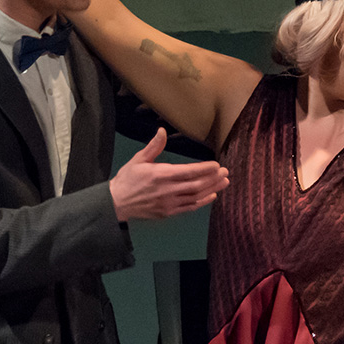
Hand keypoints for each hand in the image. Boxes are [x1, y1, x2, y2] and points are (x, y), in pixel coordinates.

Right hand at [110, 129, 229, 221]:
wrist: (117, 202)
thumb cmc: (128, 179)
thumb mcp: (139, 159)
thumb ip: (154, 146)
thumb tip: (162, 131)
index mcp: (160, 175)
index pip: (188, 172)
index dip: (204, 169)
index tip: (216, 165)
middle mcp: (167, 190)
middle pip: (196, 185)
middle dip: (213, 178)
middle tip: (225, 172)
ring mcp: (169, 203)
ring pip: (196, 197)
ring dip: (212, 189)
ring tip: (224, 182)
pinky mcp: (169, 212)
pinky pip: (189, 207)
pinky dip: (203, 202)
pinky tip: (212, 195)